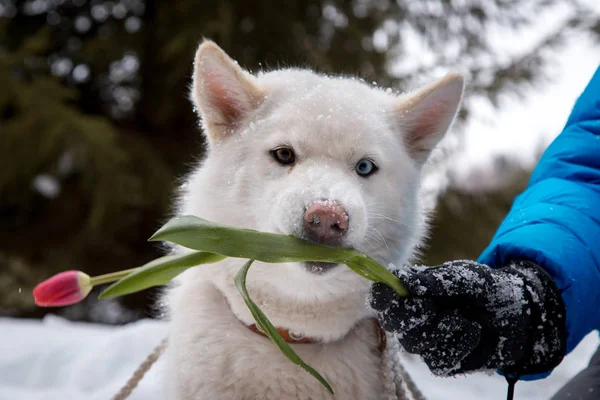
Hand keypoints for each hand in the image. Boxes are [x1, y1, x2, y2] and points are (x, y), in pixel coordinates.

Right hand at [369, 260, 565, 376]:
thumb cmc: (487, 288)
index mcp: (412, 292)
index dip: (384, 296)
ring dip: (442, 330)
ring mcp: (427, 342)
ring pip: (415, 343)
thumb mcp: (466, 276)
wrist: (518, 314)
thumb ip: (436, 280)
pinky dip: (459, 345)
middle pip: (393, 323)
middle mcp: (414, 318)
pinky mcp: (443, 361)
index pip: (382, 297)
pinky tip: (473, 333)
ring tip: (464, 319)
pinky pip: (438, 360)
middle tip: (433, 308)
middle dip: (413, 315)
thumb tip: (402, 279)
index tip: (398, 291)